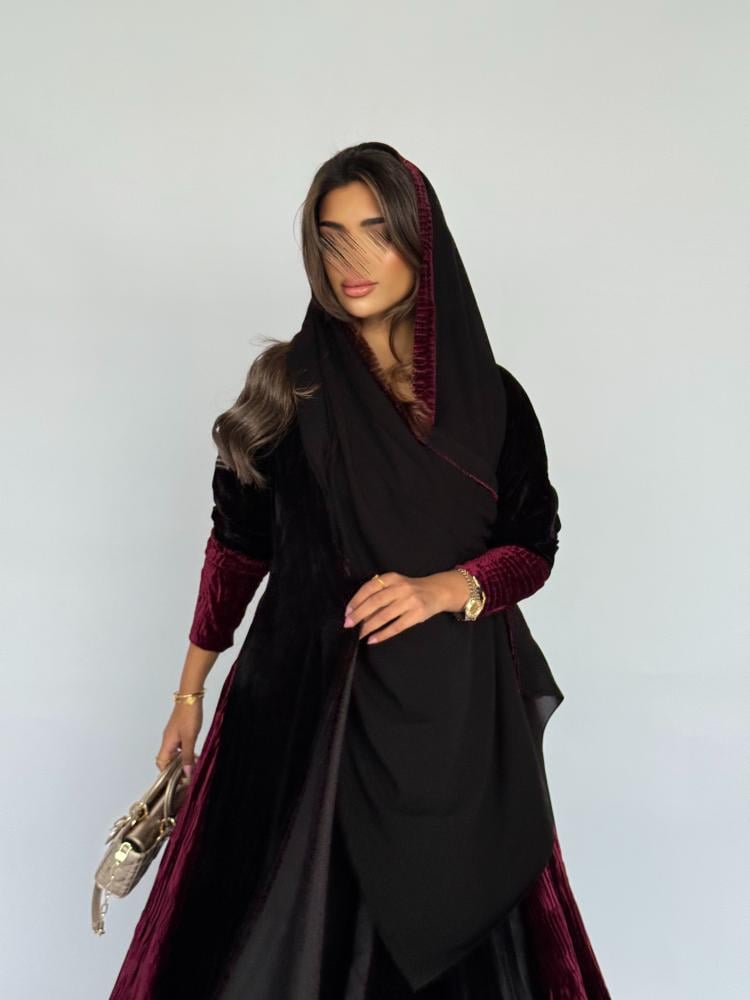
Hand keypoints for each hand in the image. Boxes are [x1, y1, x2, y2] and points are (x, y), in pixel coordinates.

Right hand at [156, 700, 202, 780]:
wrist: (190, 697)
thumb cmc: (189, 716)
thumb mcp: (190, 738)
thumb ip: (188, 756)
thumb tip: (187, 773)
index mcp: (167, 743)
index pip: (161, 764)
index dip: (167, 774)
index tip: (178, 781)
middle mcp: (167, 740)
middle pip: (166, 759)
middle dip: (173, 769)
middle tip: (187, 775)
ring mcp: (172, 735)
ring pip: (173, 753)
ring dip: (180, 760)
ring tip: (192, 766)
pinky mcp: (178, 730)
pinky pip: (178, 746)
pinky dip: (184, 752)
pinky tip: (193, 753)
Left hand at [343, 570, 469, 643]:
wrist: (437, 591)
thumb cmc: (411, 589)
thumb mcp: (396, 584)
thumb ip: (380, 592)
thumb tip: (358, 611)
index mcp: (392, 578)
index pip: (370, 587)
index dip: (357, 600)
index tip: (347, 611)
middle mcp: (401, 587)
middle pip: (375, 601)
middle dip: (359, 614)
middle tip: (348, 624)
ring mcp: (410, 601)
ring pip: (384, 615)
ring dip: (369, 626)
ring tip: (358, 634)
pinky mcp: (417, 614)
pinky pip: (396, 626)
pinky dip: (383, 634)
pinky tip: (373, 639)